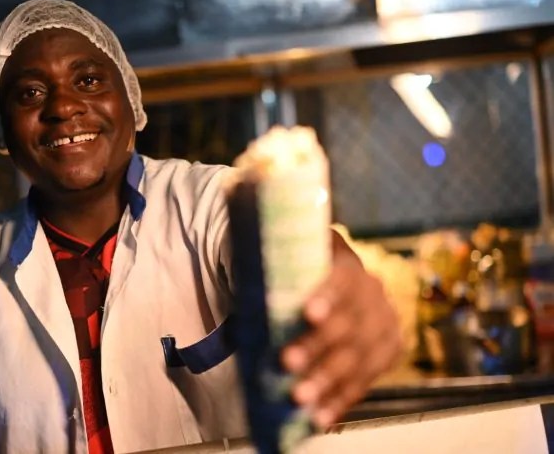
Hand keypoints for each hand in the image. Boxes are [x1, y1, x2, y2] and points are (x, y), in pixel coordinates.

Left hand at [280, 231, 402, 428]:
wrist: (315, 285)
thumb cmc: (288, 268)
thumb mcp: (279, 248)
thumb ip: (263, 236)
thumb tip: (234, 195)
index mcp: (344, 261)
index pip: (342, 277)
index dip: (327, 295)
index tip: (305, 313)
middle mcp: (370, 292)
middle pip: (352, 323)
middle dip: (319, 347)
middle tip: (287, 363)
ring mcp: (380, 325)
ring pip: (361, 357)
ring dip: (329, 380)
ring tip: (299, 398)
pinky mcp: (381, 354)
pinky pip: (365, 381)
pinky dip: (342, 401)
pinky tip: (321, 419)